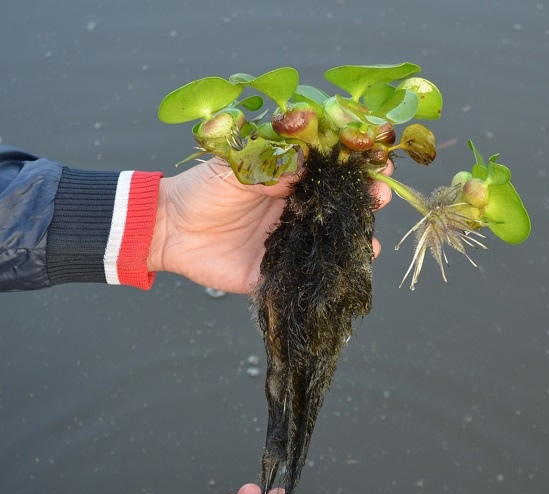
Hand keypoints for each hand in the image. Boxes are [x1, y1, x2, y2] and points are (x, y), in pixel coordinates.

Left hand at [148, 159, 393, 293]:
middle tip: (379, 196)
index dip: (357, 164)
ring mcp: (291, 242)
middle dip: (367, 200)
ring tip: (372, 242)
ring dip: (358, 242)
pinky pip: (309, 278)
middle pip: (342, 206)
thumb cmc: (202, 190)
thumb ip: (273, 164)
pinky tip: (348, 272)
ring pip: (334, 243)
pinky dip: (330, 277)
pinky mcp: (278, 274)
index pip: (333, 170)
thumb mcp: (238, 166)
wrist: (169, 230)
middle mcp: (297, 210)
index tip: (378, 160)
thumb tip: (310, 161)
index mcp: (290, 179)